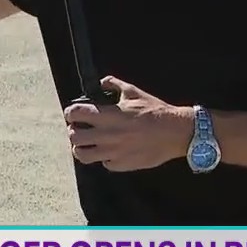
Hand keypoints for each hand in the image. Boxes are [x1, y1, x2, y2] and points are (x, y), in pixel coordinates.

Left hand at [63, 77, 193, 171]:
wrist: (176, 132)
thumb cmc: (155, 111)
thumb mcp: (134, 92)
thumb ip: (114, 85)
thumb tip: (102, 82)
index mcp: (108, 116)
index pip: (75, 114)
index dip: (70, 113)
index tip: (73, 114)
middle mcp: (107, 135)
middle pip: (74, 136)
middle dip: (74, 131)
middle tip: (80, 129)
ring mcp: (113, 152)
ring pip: (82, 155)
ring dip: (81, 148)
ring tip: (88, 144)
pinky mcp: (121, 164)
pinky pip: (103, 164)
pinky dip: (103, 158)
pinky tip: (109, 152)